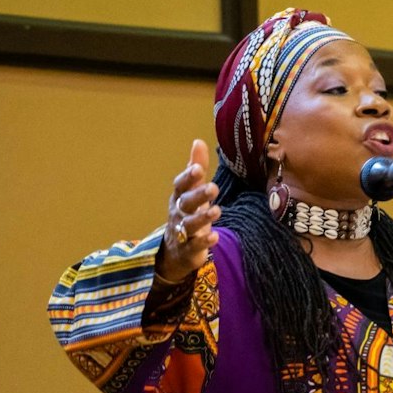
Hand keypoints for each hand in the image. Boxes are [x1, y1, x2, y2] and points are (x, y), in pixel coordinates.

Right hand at [155, 138, 221, 282]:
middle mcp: (178, 214)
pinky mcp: (188, 250)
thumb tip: (198, 141)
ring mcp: (181, 233)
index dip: (188, 177)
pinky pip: (194, 246)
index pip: (180, 185)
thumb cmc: (187, 214)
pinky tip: (215, 237)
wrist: (175, 250)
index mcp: (178, 197)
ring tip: (217, 210)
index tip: (198, 169)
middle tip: (214, 188)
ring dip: (202, 218)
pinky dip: (204, 242)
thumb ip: (196, 168)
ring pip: (189, 225)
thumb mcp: (192, 191)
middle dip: (198, 195)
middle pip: (185, 203)